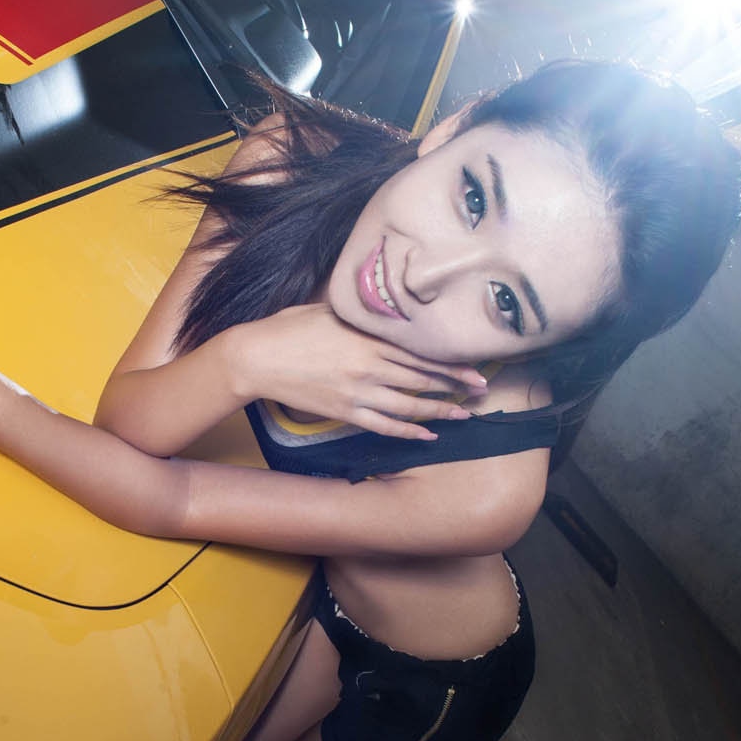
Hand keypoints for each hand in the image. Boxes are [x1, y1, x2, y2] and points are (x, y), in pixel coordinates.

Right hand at [230, 304, 489, 439]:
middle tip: (482, 390)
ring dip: (440, 411)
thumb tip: (385, 306)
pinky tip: (428, 434)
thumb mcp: (329, 308)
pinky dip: (408, 431)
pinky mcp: (344, 411)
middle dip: (456, 386)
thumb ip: (361, 312)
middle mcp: (368, 366)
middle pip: (422, 378)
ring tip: (464, 414)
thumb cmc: (290, 327)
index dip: (451, 362)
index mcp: (367, 337)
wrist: (257, 357)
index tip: (476, 367)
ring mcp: (357, 392)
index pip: (420, 352)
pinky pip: (383, 425)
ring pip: (409, 405)